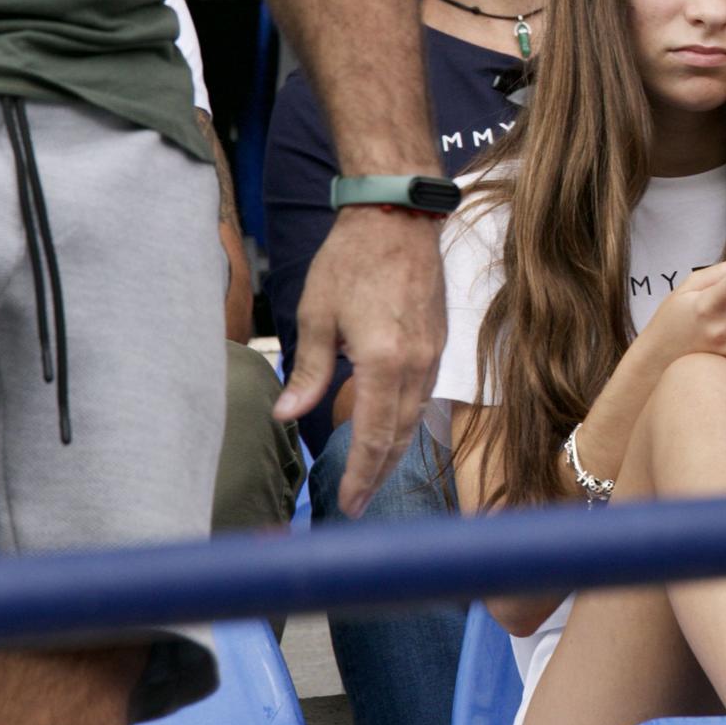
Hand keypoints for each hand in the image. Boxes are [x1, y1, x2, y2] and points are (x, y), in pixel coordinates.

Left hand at [277, 207, 444, 515]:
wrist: (398, 219)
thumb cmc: (351, 260)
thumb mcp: (316, 315)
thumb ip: (307, 372)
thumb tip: (286, 416)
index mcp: (384, 361)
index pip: (375, 435)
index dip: (361, 475)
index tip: (348, 504)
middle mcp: (417, 364)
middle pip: (401, 434)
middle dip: (380, 474)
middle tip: (358, 505)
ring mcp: (434, 353)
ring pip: (416, 417)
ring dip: (395, 450)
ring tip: (373, 476)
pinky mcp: (439, 342)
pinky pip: (424, 394)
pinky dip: (407, 420)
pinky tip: (391, 429)